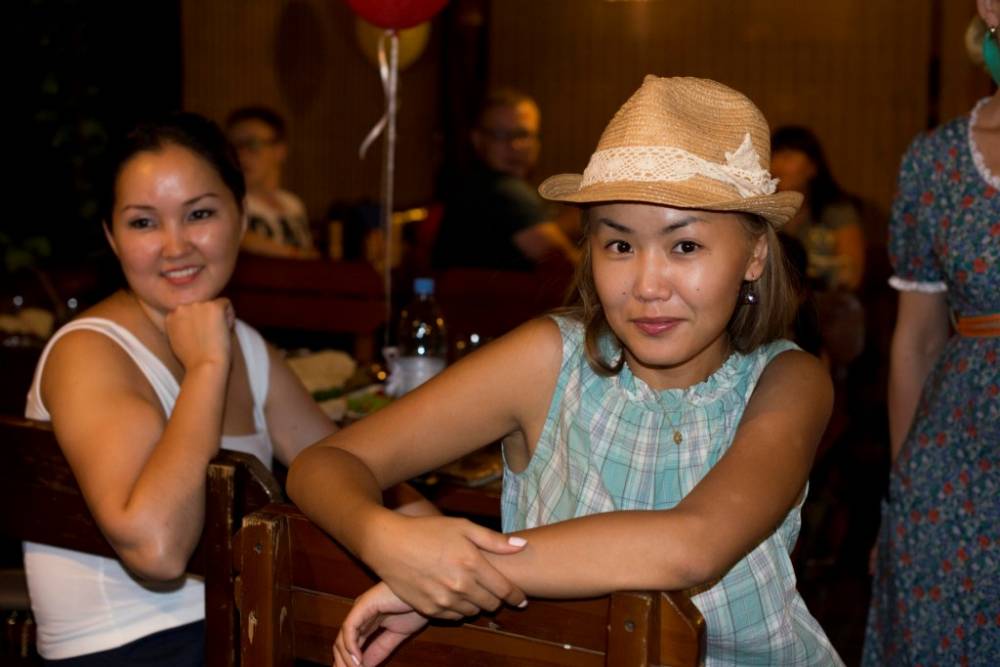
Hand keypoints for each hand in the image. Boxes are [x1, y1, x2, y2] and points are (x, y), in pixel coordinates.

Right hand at [164, 298, 234, 370]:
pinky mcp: (213, 306)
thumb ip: (180, 327)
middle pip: (201, 305)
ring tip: (217, 335)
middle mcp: (181, 307)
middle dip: (208, 318)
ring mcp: (197, 305)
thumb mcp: (177, 341)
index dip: (198, 323)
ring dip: (219, 317)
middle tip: (210, 336)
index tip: (202, 336)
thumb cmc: (193, 360)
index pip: (189, 311)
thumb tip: (191, 321)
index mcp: (170, 316)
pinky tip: (225, 330)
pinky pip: (226, 303)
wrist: (204, 366)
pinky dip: (230, 315)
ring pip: (214, 303)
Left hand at [333, 582, 426, 666]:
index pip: (351, 645)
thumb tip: (365, 665)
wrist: (428, 590)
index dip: (349, 663)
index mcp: (368, 619)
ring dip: (346, 659)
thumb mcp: (398, 634)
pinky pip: (349, 628)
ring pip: (342, 638)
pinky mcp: (364, 604)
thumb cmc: (416, 605)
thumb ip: (381, 649)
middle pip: (342, 643)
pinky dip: (350, 646)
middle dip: (343, 663)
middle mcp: (361, 614)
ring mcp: (361, 608)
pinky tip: (357, 660)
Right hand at [367, 514, 527, 619]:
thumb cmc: (427, 530)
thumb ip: (494, 540)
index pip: (505, 590)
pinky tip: (454, 595)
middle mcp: (460, 586)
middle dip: (496, 599)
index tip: (521, 598)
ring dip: (477, 604)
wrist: (389, 543)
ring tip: (471, 590)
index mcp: (472, 564)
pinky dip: (458, 609)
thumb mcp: (463, 526)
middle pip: (491, 604)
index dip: (516, 596)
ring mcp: (443, 600)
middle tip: (494, 590)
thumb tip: (522, 546)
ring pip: (473, 612)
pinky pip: (453, 617)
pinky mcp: (428, 609)